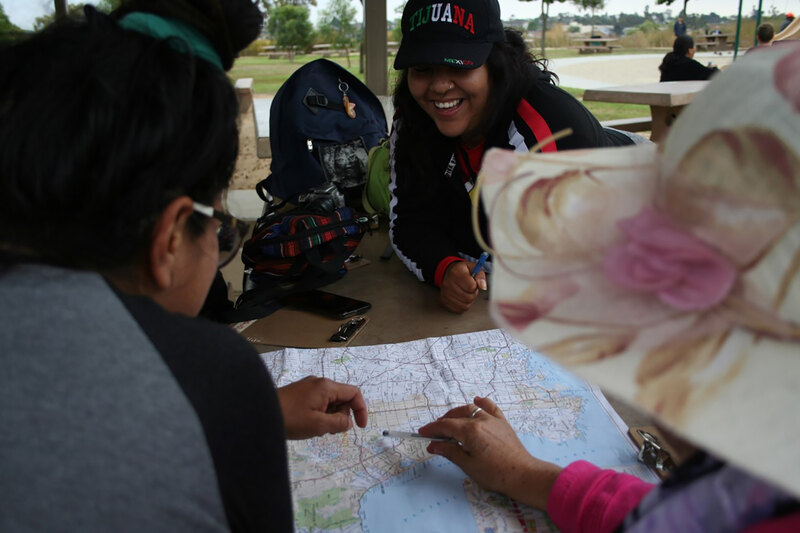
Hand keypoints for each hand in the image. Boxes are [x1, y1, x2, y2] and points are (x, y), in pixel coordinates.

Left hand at [277, 376, 367, 438]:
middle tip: (327, 430)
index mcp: (326, 387)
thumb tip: (348, 422)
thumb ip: (339, 423)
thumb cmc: (290, 418)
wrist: (261, 413)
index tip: (359, 427)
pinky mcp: (300, 393)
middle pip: (341, 398)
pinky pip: (318, 403)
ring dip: (329, 417)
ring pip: (329, 402)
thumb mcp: (319, 425)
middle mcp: (319, 383)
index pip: (353, 393)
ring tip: (314, 428)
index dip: (360, 410)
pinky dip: (319, 414)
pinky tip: (307, 424)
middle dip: (340, 416)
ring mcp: (308, 387)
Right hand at [418, 396, 561, 509]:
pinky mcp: (503, 423)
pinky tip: (477, 400)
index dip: (432, 429)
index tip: (422, 433)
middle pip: (456, 416)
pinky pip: (491, 407)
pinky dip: (482, 403)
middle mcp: (480, 420)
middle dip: (442, 423)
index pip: (445, 426)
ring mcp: (493, 419)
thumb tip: (433, 445)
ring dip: (457, 413)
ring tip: (450, 422)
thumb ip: (450, 451)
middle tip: (434, 433)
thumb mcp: (468, 465)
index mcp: (470, 431)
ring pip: (471, 409)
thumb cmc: (494, 473)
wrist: (522, 474)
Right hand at [439, 261, 486, 312]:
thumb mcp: (473, 268)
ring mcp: (445, 294)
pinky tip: (461, 298)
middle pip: (469, 298)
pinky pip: (459, 309)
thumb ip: (480, 276)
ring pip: (465, 305)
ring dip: (469, 300)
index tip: (473, 283)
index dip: (475, 286)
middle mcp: (448, 283)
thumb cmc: (462, 271)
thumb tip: (483, 286)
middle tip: (470, 289)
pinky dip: (463, 305)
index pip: (471, 287)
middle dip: (473, 294)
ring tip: (466, 293)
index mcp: (456, 273)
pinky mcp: (444, 301)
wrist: (449, 274)